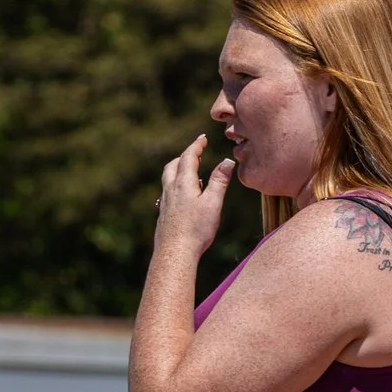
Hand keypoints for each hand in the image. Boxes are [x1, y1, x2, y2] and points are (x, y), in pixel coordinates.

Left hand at [153, 135, 233, 262]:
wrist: (174, 253)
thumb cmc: (196, 229)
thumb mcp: (213, 203)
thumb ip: (219, 181)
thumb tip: (227, 161)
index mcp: (183, 183)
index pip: (188, 157)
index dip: (196, 146)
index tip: (202, 138)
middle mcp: (171, 190)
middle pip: (173, 165)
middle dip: (184, 156)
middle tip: (195, 153)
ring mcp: (165, 203)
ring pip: (168, 179)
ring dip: (178, 170)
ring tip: (191, 173)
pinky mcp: (163, 215)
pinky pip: (167, 194)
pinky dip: (175, 187)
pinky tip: (181, 198)